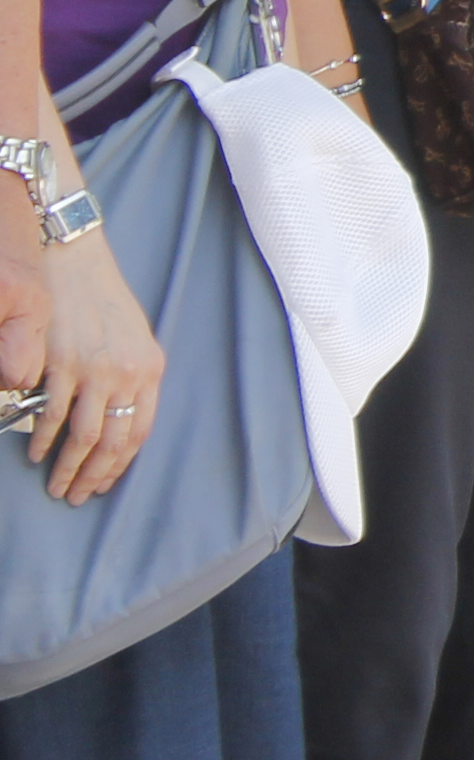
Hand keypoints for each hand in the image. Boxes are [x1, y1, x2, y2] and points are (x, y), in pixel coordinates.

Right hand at [14, 229, 164, 505]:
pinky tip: (37, 454)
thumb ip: (131, 377)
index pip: (140, 432)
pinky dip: (44, 441)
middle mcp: (127, 374)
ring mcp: (94, 371)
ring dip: (68, 468)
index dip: (121, 464)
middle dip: (94, 476)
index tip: (105, 484)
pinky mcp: (61, 365)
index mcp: (150, 370)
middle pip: (113, 442)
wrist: (75, 263)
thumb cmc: (103, 301)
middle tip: (76, 496)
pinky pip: (52, 415)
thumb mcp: (134, 338)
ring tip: (57, 486)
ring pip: (84, 437)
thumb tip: (120, 418)